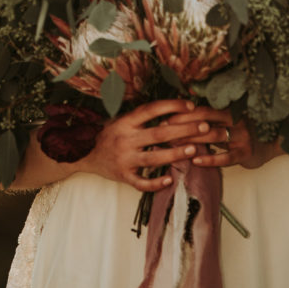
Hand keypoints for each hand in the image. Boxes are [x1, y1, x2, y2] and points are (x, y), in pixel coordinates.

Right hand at [74, 99, 212, 191]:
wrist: (84, 154)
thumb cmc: (111, 134)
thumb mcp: (122, 119)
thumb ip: (143, 116)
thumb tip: (174, 107)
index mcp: (126, 121)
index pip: (152, 110)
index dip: (172, 105)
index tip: (191, 104)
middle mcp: (125, 138)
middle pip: (158, 134)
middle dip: (183, 129)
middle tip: (203, 127)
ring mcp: (124, 159)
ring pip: (153, 158)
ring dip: (175, 154)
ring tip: (194, 150)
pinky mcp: (123, 176)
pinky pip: (141, 182)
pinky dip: (155, 182)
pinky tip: (170, 180)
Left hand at [162, 106, 286, 170]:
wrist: (272, 142)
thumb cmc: (244, 131)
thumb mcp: (230, 119)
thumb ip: (212, 115)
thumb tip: (186, 105)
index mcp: (229, 110)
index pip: (202, 109)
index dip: (184, 114)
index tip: (165, 118)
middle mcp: (236, 120)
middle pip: (205, 121)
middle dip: (183, 127)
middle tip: (164, 132)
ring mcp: (242, 136)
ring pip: (213, 137)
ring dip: (192, 142)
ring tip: (175, 147)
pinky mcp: (246, 153)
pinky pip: (226, 157)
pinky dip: (210, 159)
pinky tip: (196, 161)